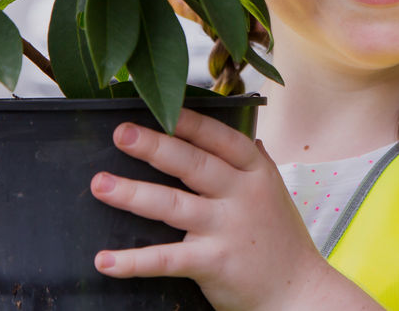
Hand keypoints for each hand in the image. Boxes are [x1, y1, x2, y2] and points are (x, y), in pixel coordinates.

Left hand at [90, 109, 378, 310]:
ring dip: (133, 194)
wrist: (298, 292)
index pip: (221, 138)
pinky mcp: (213, 263)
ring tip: (100, 185)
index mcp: (255, 173)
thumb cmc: (282, 241)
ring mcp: (226, 229)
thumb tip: (248, 137)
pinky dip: (133, 262)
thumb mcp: (276, 193)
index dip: (190, 122)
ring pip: (173, 206)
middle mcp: (241, 196)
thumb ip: (258, 164)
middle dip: (156, 146)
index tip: (161, 106)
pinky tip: (105, 260)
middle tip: (122, 133)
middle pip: (193, 164)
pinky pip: (166, 260)